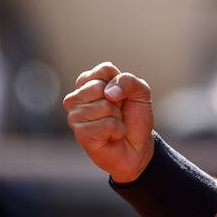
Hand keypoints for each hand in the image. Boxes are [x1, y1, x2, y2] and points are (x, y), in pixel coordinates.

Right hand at [63, 61, 155, 182]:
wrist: (138, 147)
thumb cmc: (134, 117)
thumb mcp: (141, 93)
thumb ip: (128, 81)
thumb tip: (108, 92)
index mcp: (89, 82)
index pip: (104, 69)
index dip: (121, 84)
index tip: (122, 97)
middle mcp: (77, 97)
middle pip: (99, 88)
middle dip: (118, 102)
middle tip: (118, 113)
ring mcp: (76, 116)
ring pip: (104, 107)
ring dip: (118, 118)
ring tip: (114, 124)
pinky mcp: (81, 133)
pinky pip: (107, 124)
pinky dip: (117, 130)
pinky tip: (112, 136)